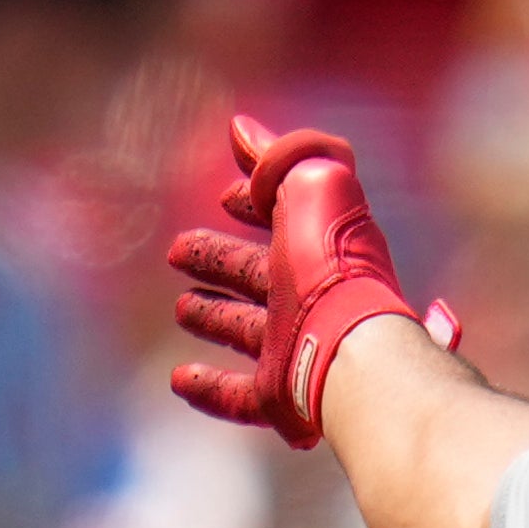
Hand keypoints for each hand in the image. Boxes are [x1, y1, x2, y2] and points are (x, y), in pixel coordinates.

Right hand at [167, 117, 459, 448]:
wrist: (350, 350)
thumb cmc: (331, 266)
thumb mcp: (313, 185)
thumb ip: (280, 156)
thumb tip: (242, 129)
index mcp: (318, 250)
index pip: (283, 219)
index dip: (254, 202)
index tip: (225, 196)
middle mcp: (309, 301)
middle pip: (259, 276)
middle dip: (222, 259)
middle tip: (179, 250)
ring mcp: (295, 352)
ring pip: (248, 333)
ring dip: (216, 318)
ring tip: (185, 308)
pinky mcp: (281, 399)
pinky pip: (241, 397)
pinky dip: (209, 387)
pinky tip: (178, 378)